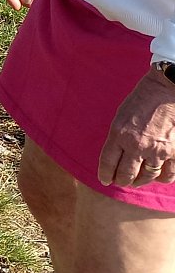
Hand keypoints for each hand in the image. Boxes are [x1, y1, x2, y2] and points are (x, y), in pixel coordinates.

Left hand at [98, 68, 174, 186]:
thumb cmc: (141, 101)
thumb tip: (118, 157)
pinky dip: (162, 178)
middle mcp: (136, 145)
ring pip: (146, 177)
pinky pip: (167, 175)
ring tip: (138, 181)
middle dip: (122, 181)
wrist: (166, 91)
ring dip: (140, 181)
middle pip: (126, 174)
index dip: (105, 175)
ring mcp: (156, 150)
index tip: (105, 180)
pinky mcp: (174, 152)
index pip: (108, 163)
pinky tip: (158, 176)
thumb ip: (118, 138)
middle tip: (121, 182)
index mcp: (118, 134)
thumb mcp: (121, 118)